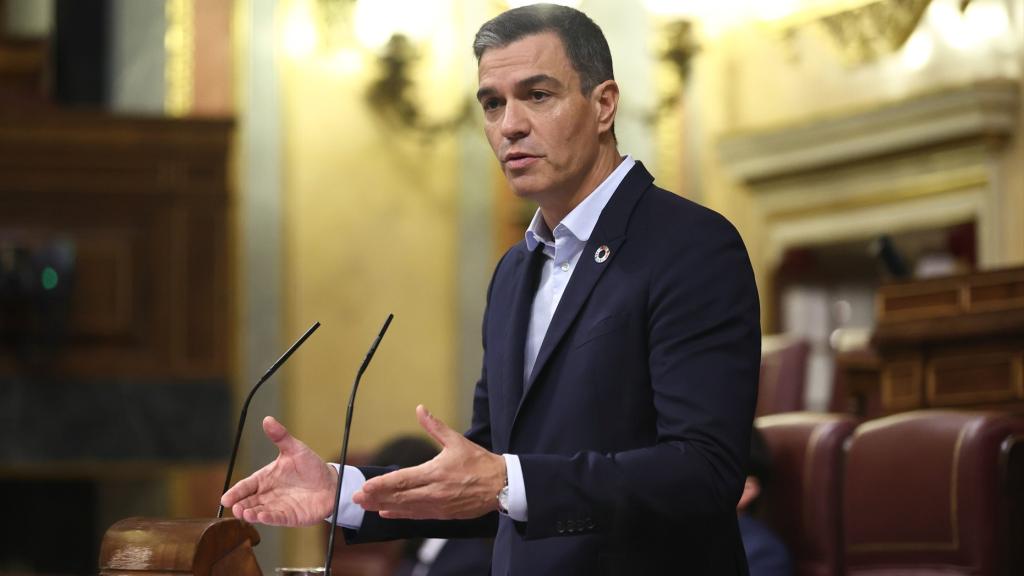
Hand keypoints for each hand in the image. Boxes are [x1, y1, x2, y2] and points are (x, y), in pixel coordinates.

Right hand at [220, 416, 337, 526]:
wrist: (331, 483)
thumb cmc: (311, 466)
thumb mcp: (295, 449)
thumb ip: (280, 436)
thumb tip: (267, 419)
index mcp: (266, 478)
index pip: (247, 486)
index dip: (236, 492)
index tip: (225, 499)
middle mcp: (269, 494)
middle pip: (249, 501)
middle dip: (240, 505)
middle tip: (234, 507)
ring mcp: (278, 506)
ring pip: (260, 512)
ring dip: (251, 514)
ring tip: (244, 513)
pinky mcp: (289, 516)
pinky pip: (277, 518)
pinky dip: (268, 519)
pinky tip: (262, 517)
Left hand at [353, 405, 505, 519]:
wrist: (501, 486)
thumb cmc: (480, 462)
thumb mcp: (457, 441)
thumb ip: (435, 426)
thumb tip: (420, 409)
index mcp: (436, 472)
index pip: (402, 480)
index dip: (382, 484)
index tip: (365, 486)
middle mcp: (434, 492)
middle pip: (399, 496)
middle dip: (376, 497)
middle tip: (357, 497)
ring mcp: (438, 506)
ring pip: (406, 508)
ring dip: (384, 506)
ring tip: (367, 505)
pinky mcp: (443, 515)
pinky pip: (417, 516)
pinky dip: (400, 515)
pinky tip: (386, 513)